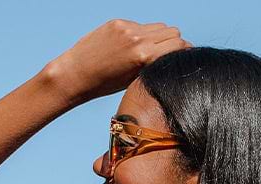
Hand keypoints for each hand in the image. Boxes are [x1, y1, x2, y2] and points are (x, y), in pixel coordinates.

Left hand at [45, 19, 192, 104]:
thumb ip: (153, 63)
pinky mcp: (118, 22)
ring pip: (159, 26)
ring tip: (151, 51)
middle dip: (174, 43)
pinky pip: (140, 25)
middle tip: (169, 55)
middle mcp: (137, 39)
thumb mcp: (134, 78)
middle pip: (172, 32)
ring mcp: (127, 28)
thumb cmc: (105, 84)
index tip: (183, 59)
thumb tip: (169, 54)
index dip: (184, 52)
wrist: (76, 74)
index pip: (178, 45)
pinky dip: (142, 34)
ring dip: (160, 36)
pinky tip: (131, 47)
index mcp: (144, 57)